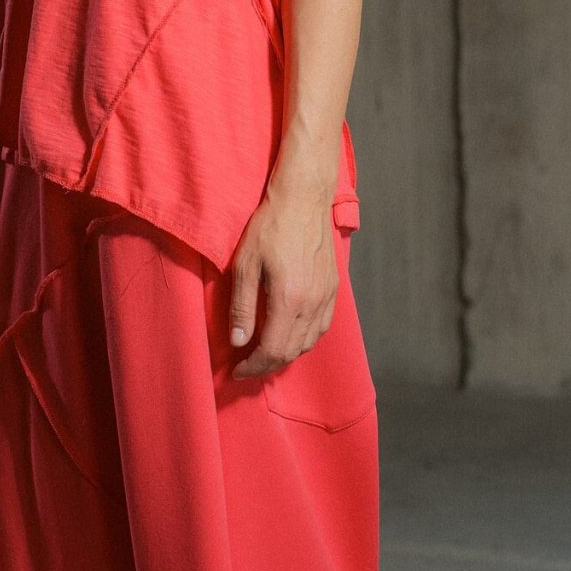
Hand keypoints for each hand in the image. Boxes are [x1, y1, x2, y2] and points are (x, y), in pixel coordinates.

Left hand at [227, 174, 338, 375]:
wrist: (304, 200)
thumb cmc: (270, 227)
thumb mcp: (245, 265)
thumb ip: (242, 306)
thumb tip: (239, 341)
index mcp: (290, 299)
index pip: (273, 350)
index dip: (253, 366)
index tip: (237, 370)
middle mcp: (313, 303)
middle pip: (292, 352)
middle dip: (267, 365)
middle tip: (247, 365)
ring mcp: (327, 297)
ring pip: (308, 343)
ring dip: (286, 354)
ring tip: (265, 353)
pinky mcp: (333, 289)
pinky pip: (321, 328)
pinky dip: (304, 340)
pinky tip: (289, 335)